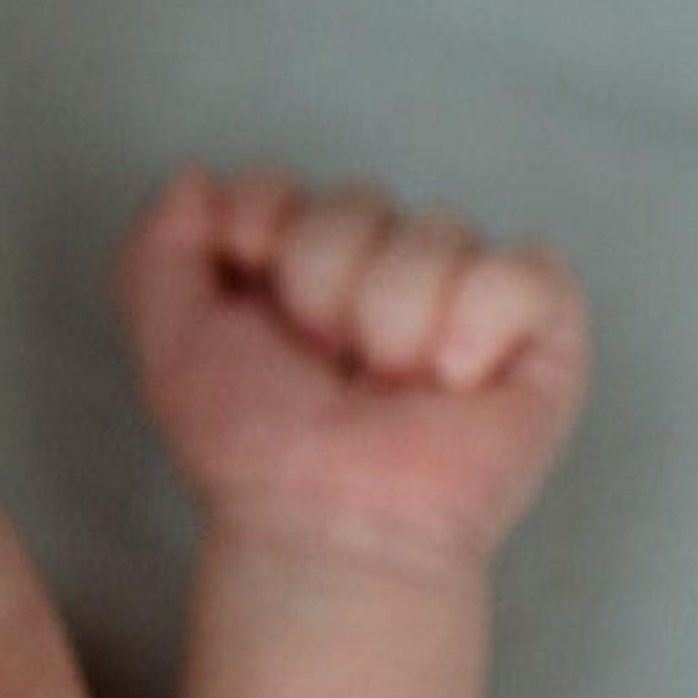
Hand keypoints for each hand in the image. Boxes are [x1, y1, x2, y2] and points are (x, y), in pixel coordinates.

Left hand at [115, 163, 591, 577]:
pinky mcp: (540, 331)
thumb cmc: (255, 448)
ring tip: (389, 385)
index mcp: (303, 262)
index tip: (256, 298)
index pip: (282, 184)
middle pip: (357, 196)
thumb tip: (196, 179)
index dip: (261, 224)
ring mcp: (465, 294)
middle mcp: (386, 266)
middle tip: (328, 363)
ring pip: (435, 228)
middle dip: (323, 283)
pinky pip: (523, 269)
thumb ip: (157, 248)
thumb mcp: (171, 339)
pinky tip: (452, 381)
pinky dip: (476, 325)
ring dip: (393, 317)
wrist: (321, 518)